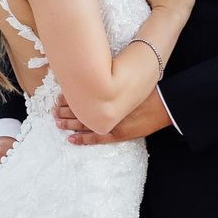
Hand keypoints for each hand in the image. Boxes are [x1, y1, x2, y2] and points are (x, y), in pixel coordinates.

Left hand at [54, 92, 171, 144]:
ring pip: (83, 123)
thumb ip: (110, 83)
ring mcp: (110, 123)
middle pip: (79, 109)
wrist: (163, 104)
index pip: (81, 96)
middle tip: (53, 109)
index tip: (59, 96)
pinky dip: (82, 139)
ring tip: (57, 122)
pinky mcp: (117, 134)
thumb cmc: (146, 90)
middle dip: (65, 109)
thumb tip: (95, 79)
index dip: (69, 97)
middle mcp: (105, 108)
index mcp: (106, 94)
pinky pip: (96, 138)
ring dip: (69, 123)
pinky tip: (71, 139)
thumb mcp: (125, 81)